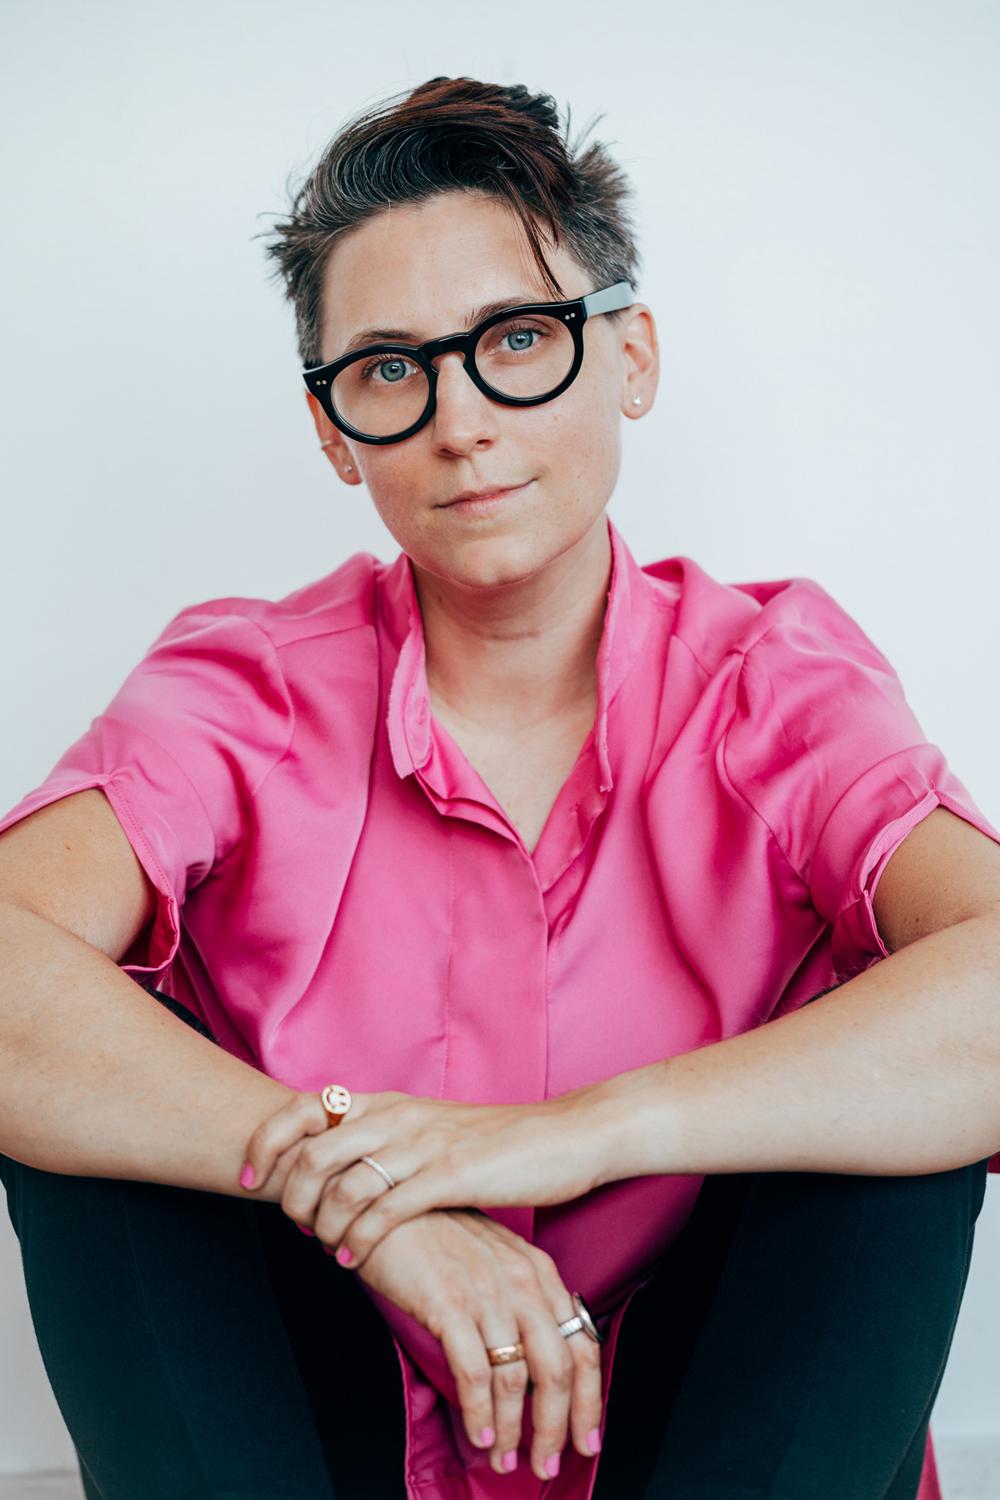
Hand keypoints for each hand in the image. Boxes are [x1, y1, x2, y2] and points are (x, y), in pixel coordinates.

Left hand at [239, 1086, 608, 1271]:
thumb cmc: (495, 1141)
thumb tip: (335, 1169)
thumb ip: (384, 1139)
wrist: (564, 1135)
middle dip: (288, 1195)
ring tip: (324, 1247)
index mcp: (388, 1102)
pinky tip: (352, 1259)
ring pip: (342, 1183)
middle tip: (293, 1225)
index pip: (303, 1107)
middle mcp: (397, 1116)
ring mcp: (423, 1144)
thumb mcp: (429, 1129)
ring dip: (321, 1224)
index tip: (248, 1177)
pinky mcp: (450, 1175)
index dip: (265, 1141)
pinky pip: (386, 1211)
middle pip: (311, 1151)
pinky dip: (358, 1239)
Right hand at [345, 1204, 604, 1481]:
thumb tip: (531, 1359)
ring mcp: (487, 1292)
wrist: (388, 1199)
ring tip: (504, 1460)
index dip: (590, 1399)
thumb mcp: (492, 1257)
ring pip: (516, 1380)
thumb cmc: (436, 1231)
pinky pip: (474, 1374)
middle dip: (556, 1425)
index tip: (587, 1437)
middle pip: (559, 1369)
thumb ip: (517, 1298)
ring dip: (511, 1430)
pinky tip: (477, 1435)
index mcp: (538, 1271)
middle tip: (548, 1462)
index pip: (583, 1344)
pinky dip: (479, 1414)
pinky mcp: (449, 1303)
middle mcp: (522, 1282)